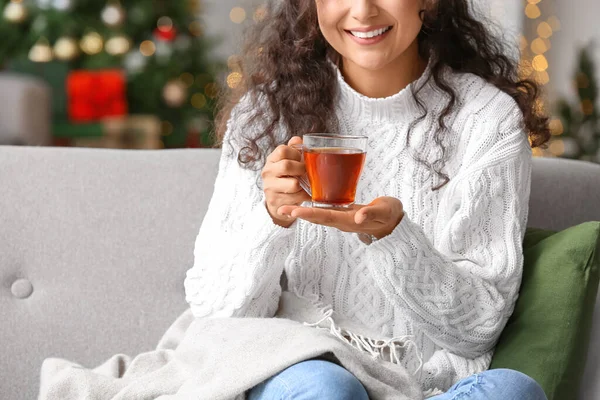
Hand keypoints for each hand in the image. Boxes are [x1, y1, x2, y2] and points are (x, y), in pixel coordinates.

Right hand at [261, 136, 311, 226]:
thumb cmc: (286, 178)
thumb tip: (299, 139)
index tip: (301, 159)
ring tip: (307, 184)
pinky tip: (306, 194)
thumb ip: (293, 149)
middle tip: (306, 173)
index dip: (296, 153)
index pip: (282, 150)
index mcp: (271, 160)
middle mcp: (267, 172)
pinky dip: (305, 196)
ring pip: (293, 184)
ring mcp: (269, 187)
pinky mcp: (275, 201)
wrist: (277, 200)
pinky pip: (296, 198)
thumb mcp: (288, 162)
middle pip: (286, 165)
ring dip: (305, 185)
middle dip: (301, 169)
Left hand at [278, 197, 403, 239]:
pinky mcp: (344, 214)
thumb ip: (372, 213)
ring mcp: (342, 219)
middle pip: (317, 217)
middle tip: (281, 209)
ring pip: (319, 215)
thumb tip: (359, 216)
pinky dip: (313, 208)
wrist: (395, 224)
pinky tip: (305, 201)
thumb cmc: (390, 215)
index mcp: (349, 221)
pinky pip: (325, 211)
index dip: (308, 214)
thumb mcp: (385, 211)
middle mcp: (342, 221)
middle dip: (299, 214)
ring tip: (287, 209)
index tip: (293, 211)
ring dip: (302, 212)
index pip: (325, 217)